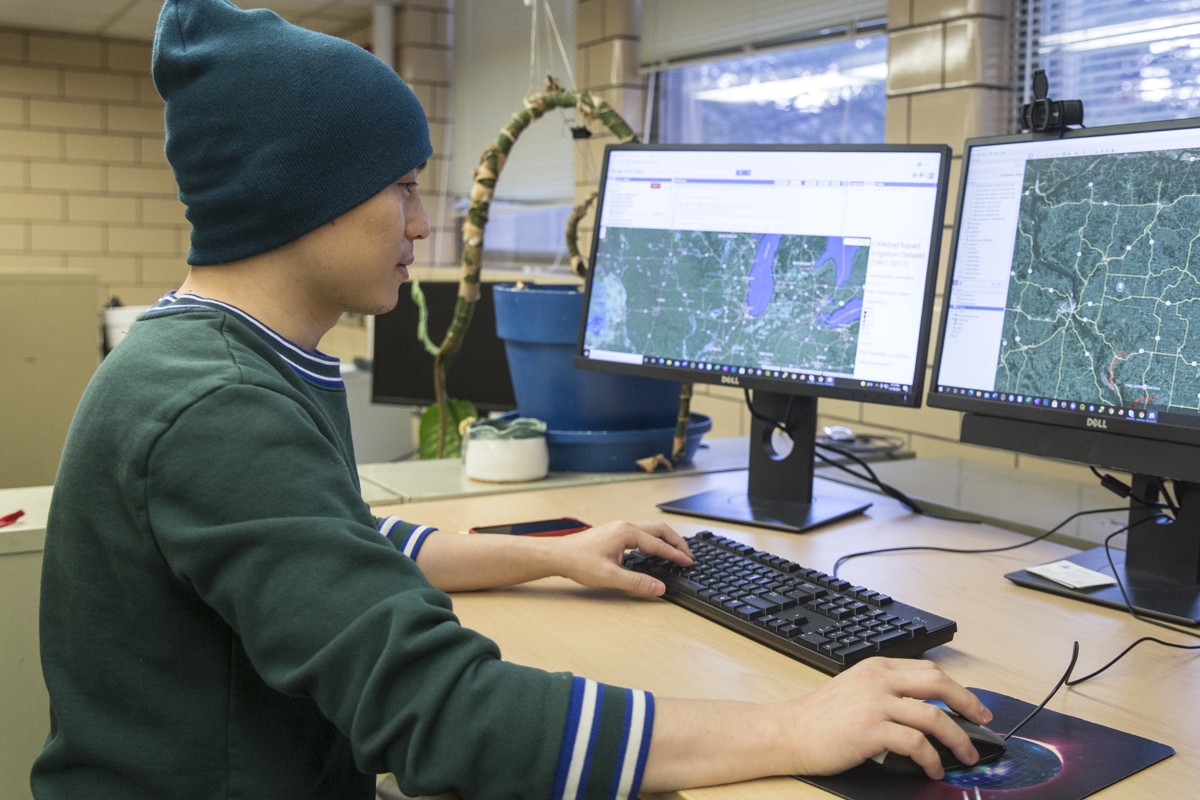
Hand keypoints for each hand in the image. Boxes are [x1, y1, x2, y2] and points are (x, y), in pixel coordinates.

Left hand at [554, 520, 692, 595]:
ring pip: (651, 529)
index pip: (658, 544)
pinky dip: (655, 539)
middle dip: (676, 542)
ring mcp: (619, 527)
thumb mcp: (609, 576)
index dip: (675, 555)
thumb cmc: (578, 562)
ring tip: (677, 551)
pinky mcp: (615, 532)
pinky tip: (655, 550)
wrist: (558, 555)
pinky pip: (642, 532)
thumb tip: (659, 588)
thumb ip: (636, 582)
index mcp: (627, 533)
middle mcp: (625, 526)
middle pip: (659, 529)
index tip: (688, 563)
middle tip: (688, 555)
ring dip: (666, 539)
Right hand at [786, 658, 992, 779]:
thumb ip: (887, 691)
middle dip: (968, 704)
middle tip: (982, 722)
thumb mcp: (855, 689)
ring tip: (965, 756)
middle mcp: (878, 680)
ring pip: (934, 716)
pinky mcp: (871, 730)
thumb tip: (927, 710)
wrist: (789, 732)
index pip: (928, 670)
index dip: (957, 688)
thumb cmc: (820, 717)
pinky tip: (932, 769)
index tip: (972, 705)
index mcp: (877, 667)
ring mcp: (875, 704)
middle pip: (938, 683)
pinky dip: (931, 759)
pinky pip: (916, 743)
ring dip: (958, 739)